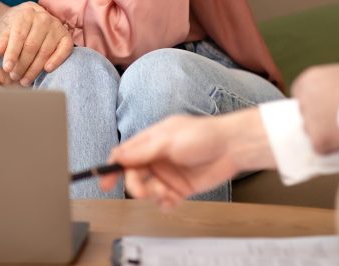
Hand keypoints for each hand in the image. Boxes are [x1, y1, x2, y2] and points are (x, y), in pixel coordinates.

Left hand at [0, 2, 72, 85]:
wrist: (30, 21)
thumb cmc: (16, 29)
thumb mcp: (6, 32)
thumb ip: (3, 41)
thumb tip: (0, 50)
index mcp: (26, 14)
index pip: (19, 36)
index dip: (12, 54)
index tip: (7, 69)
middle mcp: (43, 18)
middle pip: (32, 46)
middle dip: (22, 65)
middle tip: (14, 77)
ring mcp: (57, 26)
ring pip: (45, 51)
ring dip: (34, 69)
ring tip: (24, 80)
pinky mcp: (66, 36)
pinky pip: (64, 50)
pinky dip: (56, 60)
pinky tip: (47, 70)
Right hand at [98, 109, 275, 208]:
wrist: (232, 148)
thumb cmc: (202, 135)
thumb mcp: (168, 140)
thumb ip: (142, 151)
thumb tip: (117, 156)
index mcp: (149, 142)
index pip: (124, 155)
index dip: (112, 168)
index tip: (106, 182)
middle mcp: (155, 158)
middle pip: (133, 176)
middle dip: (135, 186)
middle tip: (143, 192)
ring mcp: (167, 174)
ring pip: (147, 190)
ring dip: (153, 195)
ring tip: (167, 193)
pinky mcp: (179, 188)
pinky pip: (163, 201)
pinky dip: (165, 203)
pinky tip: (173, 200)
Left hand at [291, 57, 338, 154]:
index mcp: (309, 80)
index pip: (302, 91)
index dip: (317, 98)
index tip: (331, 102)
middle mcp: (303, 101)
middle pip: (307, 112)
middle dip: (321, 116)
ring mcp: (309, 122)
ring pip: (313, 131)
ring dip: (326, 132)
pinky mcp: (318, 141)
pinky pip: (323, 147)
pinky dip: (334, 147)